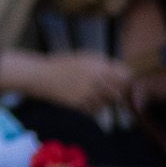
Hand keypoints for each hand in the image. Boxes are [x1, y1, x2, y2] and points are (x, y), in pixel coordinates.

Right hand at [11, 51, 138, 117]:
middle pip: (118, 91)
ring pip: (107, 102)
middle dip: (117, 91)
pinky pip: (96, 110)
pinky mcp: (79, 104)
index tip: (121, 79)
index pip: (124, 75)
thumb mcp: (83, 57)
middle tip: (109, 89)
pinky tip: (86, 100)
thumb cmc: (63, 64)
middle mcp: (94, 79)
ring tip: (94, 94)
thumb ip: (102, 63)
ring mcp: (87, 93)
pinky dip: (94, 107)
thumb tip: (122, 72)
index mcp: (96, 65)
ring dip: (105, 100)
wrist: (41, 76)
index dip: (124, 78)